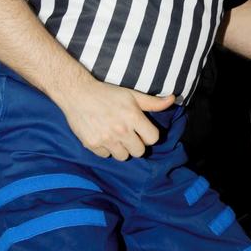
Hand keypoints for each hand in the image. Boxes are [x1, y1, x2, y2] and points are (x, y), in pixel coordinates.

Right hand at [59, 78, 175, 159]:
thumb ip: (153, 102)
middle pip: (139, 151)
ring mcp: (106, 139)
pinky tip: (102, 137)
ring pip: (123, 157)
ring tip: (115, 137)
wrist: (77, 93)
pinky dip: (105, 149)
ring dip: (121, 149)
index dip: (148, 135)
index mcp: (133, 117)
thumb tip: (173, 99)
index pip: (153, 139)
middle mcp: (121, 130)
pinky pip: (106, 156)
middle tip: (128, 134)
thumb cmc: (107, 93)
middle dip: (136, 144)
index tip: (141, 130)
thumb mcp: (132, 95)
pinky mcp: (92, 144)